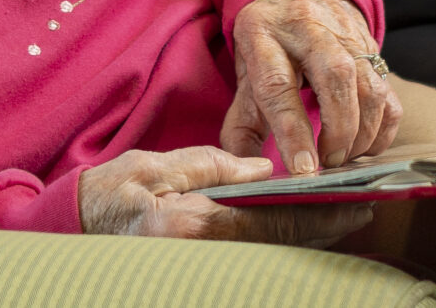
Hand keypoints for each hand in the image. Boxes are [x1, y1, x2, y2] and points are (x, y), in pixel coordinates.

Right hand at [78, 146, 373, 246]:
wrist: (73, 225)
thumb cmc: (111, 193)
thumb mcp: (160, 167)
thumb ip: (215, 166)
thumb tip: (266, 169)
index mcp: (196, 225)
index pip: (273, 222)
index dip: (320, 215)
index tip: (356, 204)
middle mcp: (204, 256)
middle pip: (280, 247)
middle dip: (323, 230)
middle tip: (362, 210)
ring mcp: (202, 269)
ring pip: (270, 257)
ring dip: (306, 238)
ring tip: (340, 217)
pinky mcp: (201, 269)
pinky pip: (252, 258)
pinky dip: (280, 242)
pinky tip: (300, 227)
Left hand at [221, 0, 401, 176]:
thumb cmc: (269, 41)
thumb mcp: (245, 70)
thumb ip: (243, 122)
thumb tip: (247, 173)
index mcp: (266, 37)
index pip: (279, 87)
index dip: (293, 132)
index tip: (303, 168)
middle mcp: (308, 30)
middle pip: (335, 77)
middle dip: (339, 130)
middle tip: (329, 161)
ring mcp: (346, 35)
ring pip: (369, 84)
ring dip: (363, 132)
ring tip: (344, 157)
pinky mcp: (372, 45)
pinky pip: (388, 90)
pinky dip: (384, 125)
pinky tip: (367, 144)